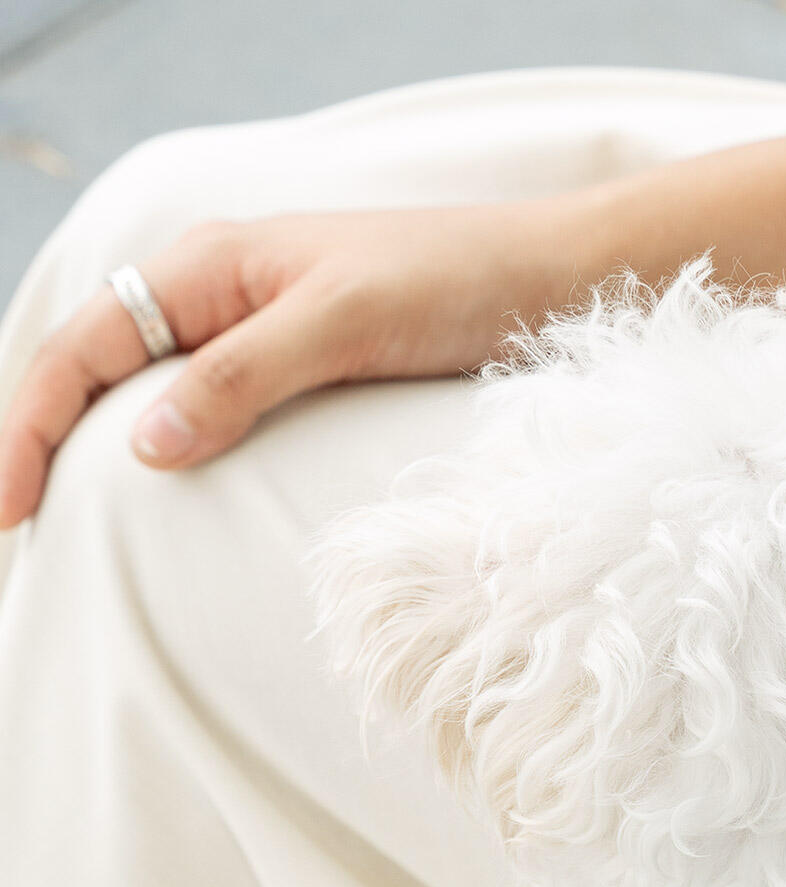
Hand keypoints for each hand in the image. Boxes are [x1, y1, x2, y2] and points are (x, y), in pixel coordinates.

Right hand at [0, 199, 602, 527]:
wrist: (548, 279)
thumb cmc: (454, 283)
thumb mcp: (343, 325)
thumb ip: (242, 375)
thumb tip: (142, 443)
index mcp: (204, 268)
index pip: (77, 351)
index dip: (26, 429)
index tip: (7, 513)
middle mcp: (214, 296)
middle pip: (90, 374)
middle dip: (39, 447)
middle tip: (15, 537)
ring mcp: (252, 336)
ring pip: (139, 397)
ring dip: (92, 457)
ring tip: (58, 531)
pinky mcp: (296, 375)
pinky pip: (202, 416)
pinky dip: (163, 457)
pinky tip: (154, 505)